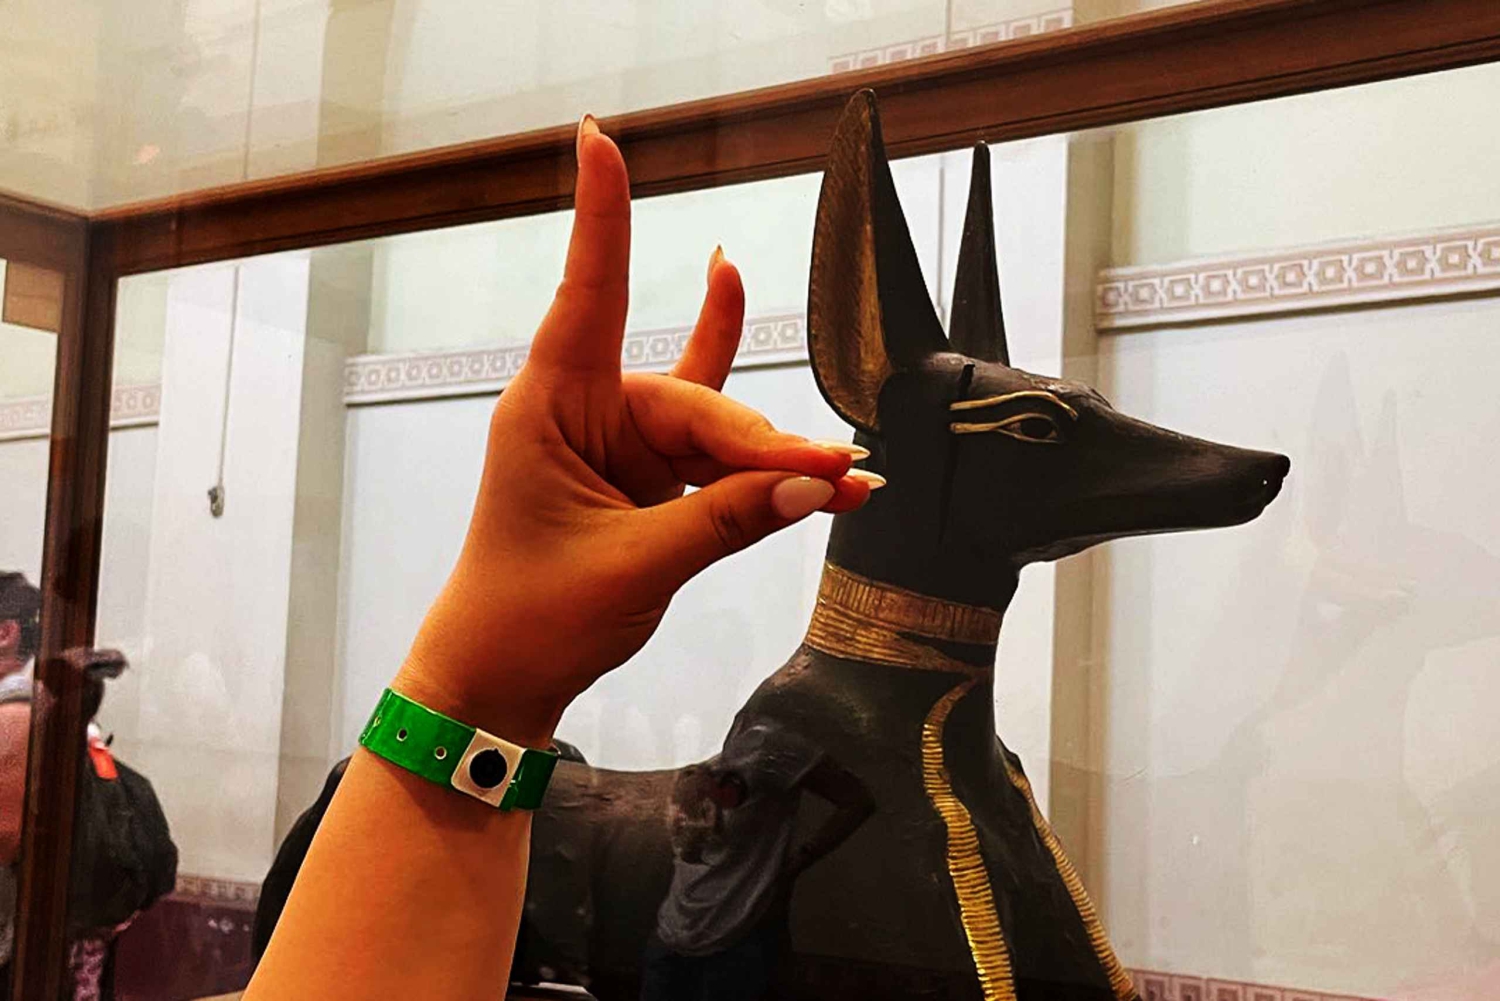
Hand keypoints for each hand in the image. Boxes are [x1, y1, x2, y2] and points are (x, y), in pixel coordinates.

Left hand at [394, 117, 872, 744]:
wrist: (503, 678)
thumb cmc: (531, 616)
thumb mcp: (634, 568)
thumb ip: (726, 521)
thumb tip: (816, 486)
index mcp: (550, 409)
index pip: (587, 295)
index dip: (602, 216)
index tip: (600, 139)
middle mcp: (584, 412)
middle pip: (690, 398)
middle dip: (759, 443)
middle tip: (833, 472)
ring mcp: (618, 444)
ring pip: (712, 427)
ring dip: (772, 456)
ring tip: (844, 472)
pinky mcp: (647, 476)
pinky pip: (713, 447)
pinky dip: (760, 455)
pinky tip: (812, 440)